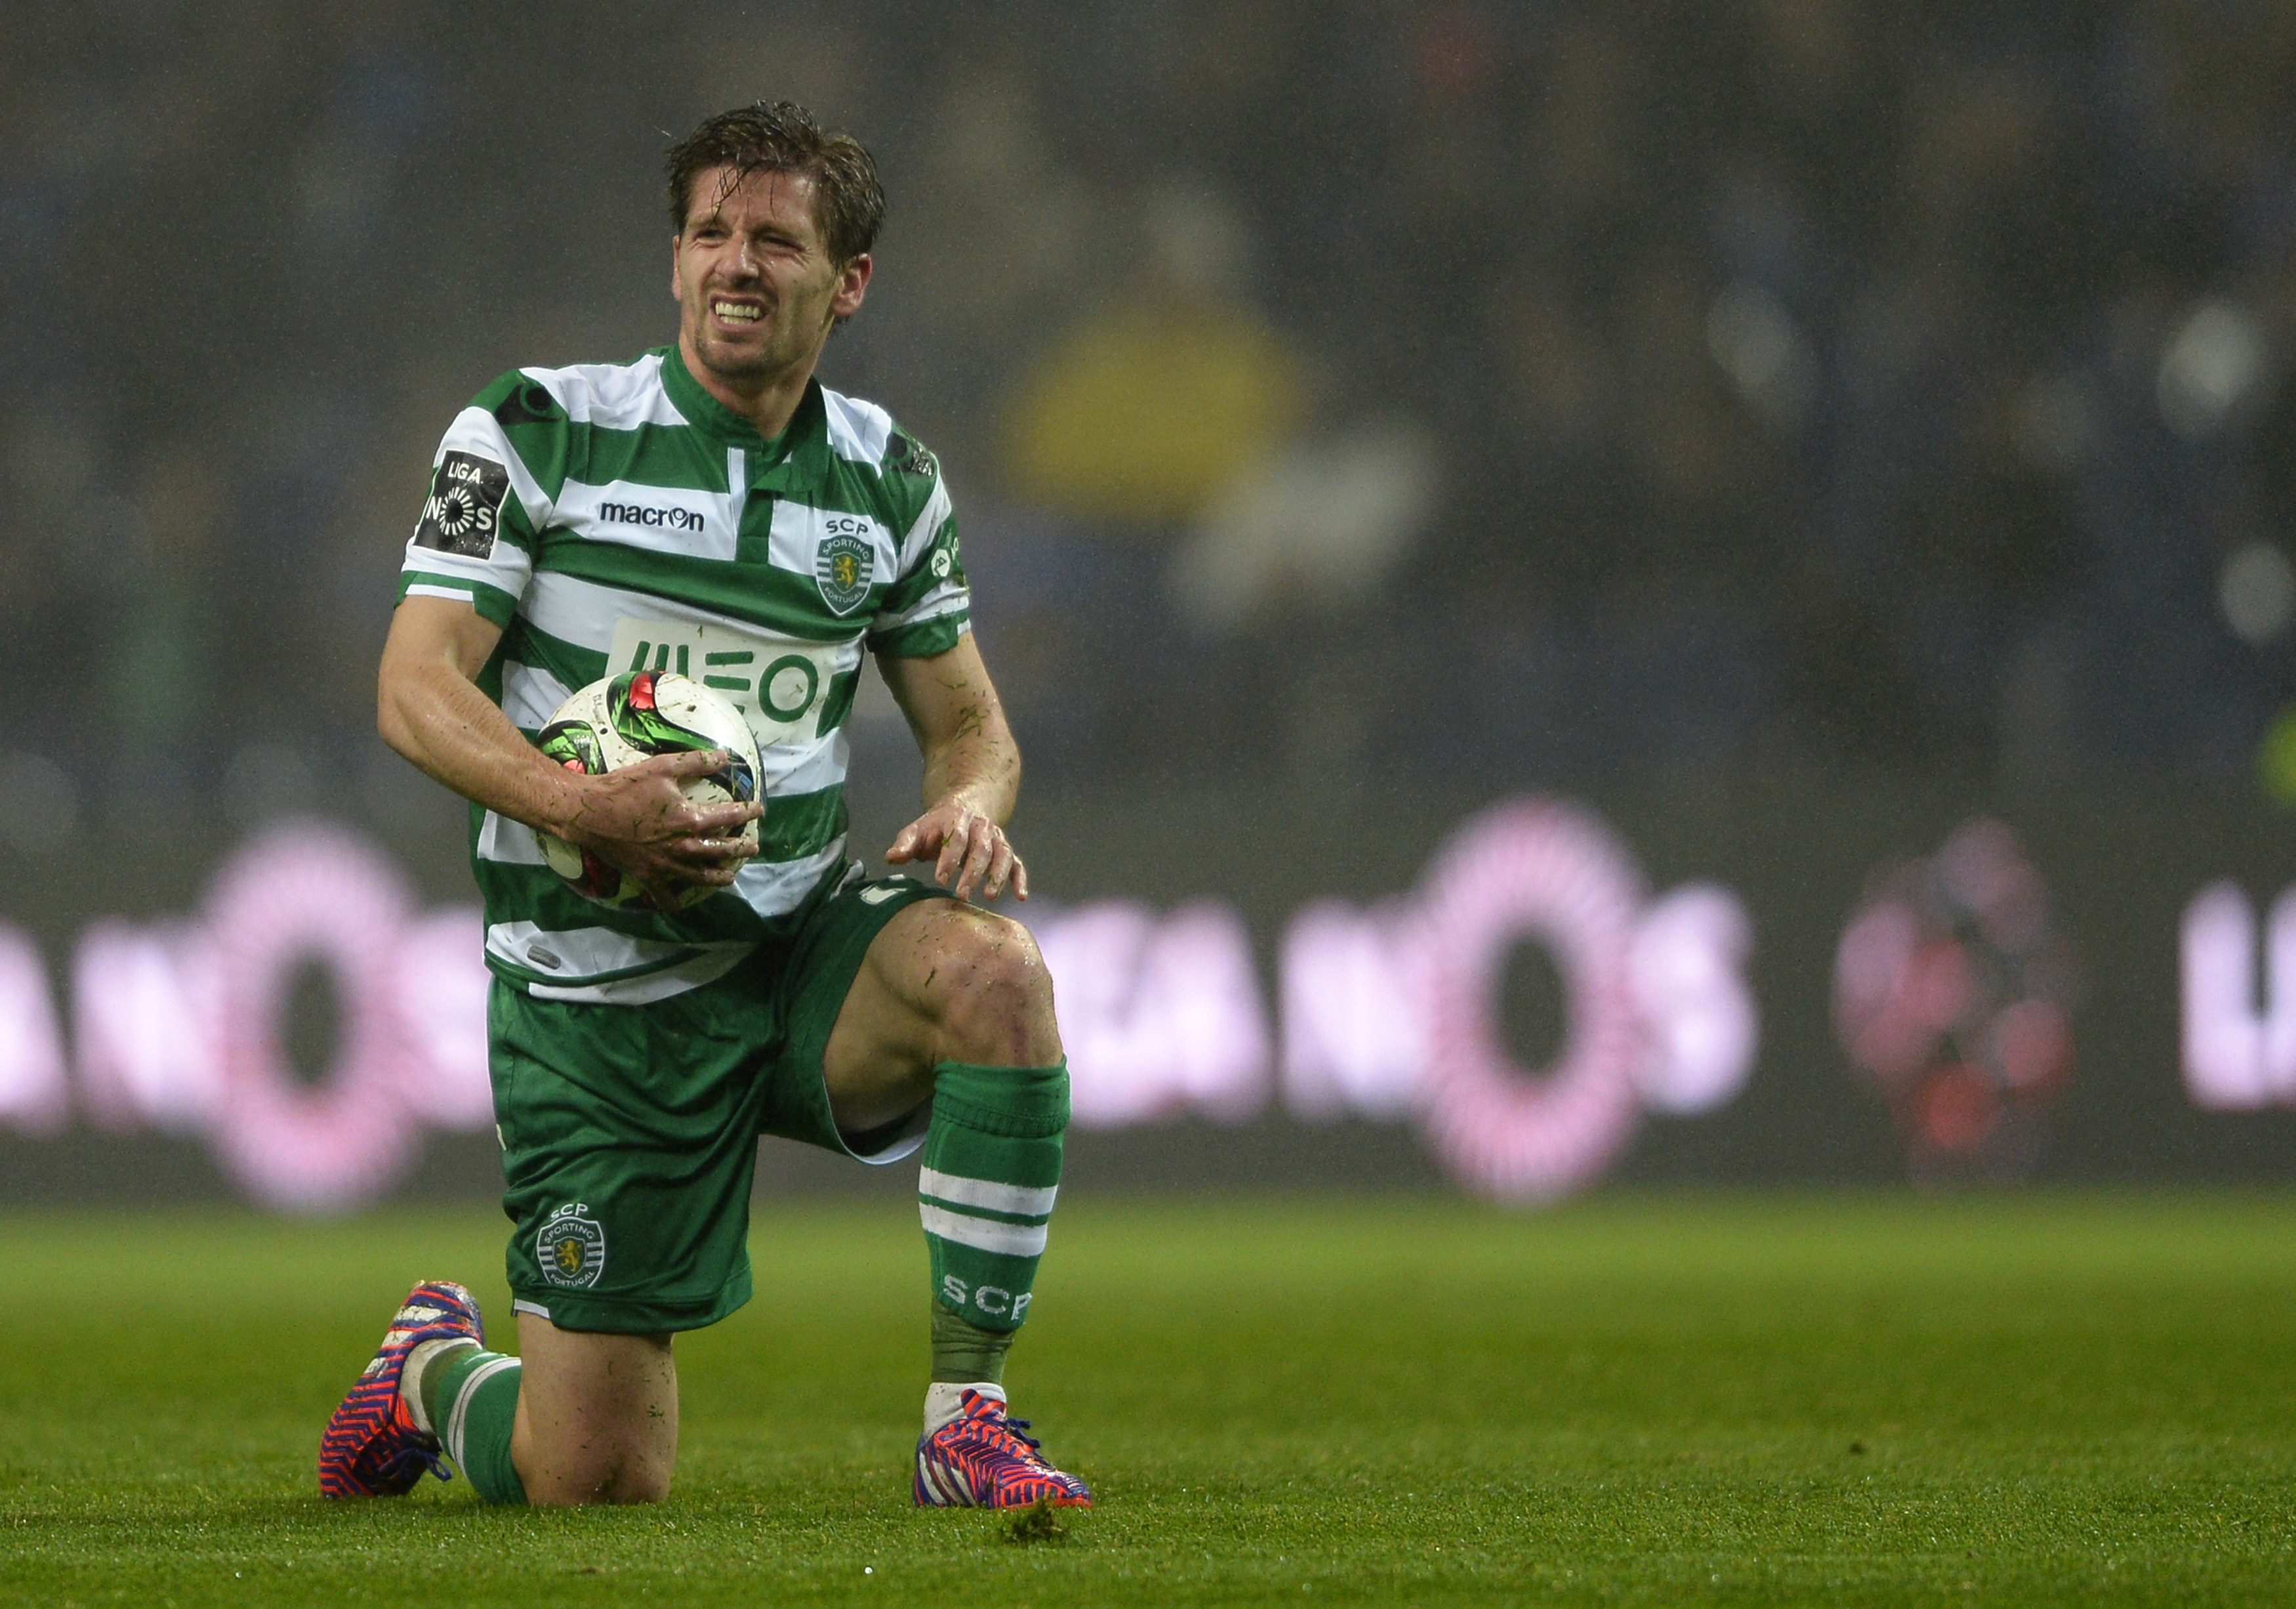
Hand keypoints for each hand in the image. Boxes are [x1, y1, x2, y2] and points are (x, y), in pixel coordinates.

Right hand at [551, 749, 762, 908]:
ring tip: (730, 877)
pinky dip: (672, 901)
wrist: (589, 812)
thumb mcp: (662, 767)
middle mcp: (683, 846)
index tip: (758, 810)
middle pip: (720, 850)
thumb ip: (696, 762)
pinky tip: (679, 905)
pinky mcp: (647, 875)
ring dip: (718, 877)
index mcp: (690, 819)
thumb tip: (724, 757)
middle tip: (753, 848)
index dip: (746, 812)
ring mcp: (665, 864)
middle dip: (740, 849)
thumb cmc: (626, 787)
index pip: (728, 816)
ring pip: (699, 876)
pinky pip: (663, 894)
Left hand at [886, 795, 1027, 901]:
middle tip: (962, 895)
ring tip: (989, 897)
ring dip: (997, 876)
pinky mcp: (1005, 850)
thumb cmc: (936, 826)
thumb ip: (905, 844)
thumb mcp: (917, 829)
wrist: (964, 807)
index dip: (949, 859)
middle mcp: (981, 827)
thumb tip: (891, 857)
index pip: (956, 838)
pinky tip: (1020, 896)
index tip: (940, 880)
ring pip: (1002, 855)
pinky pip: (1016, 864)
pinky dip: (1019, 879)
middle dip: (972, 873)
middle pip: (981, 849)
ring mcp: (996, 837)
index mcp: (957, 819)